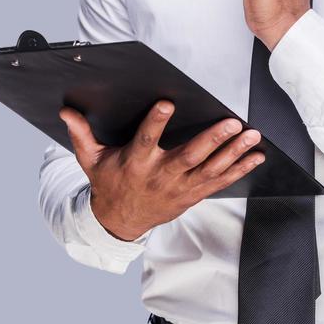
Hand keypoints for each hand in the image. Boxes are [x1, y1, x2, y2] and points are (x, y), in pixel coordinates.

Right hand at [58, 101, 264, 240]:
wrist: (121, 220)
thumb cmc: (109, 183)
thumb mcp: (91, 160)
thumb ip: (81, 134)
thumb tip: (66, 111)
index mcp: (136, 163)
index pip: (146, 139)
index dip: (155, 121)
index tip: (167, 103)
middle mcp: (161, 176)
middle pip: (190, 156)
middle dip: (213, 139)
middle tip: (231, 123)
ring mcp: (181, 187)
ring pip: (211, 169)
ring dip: (233, 153)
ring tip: (252, 137)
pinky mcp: (194, 194)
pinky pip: (220, 181)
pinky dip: (240, 169)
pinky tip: (256, 156)